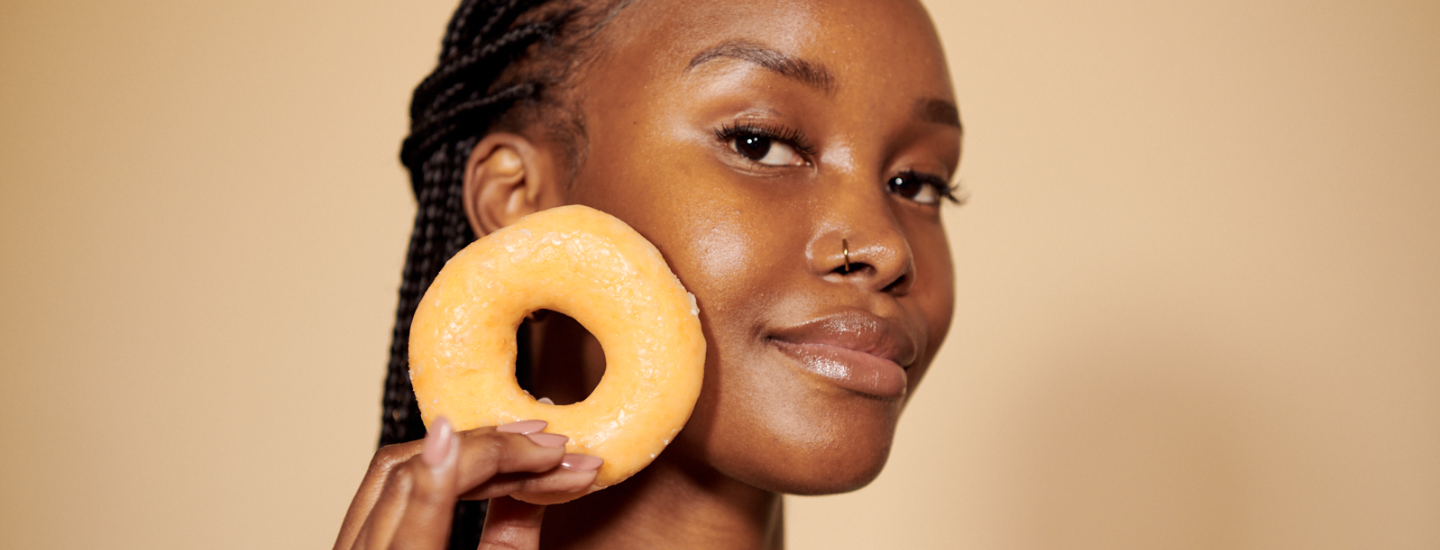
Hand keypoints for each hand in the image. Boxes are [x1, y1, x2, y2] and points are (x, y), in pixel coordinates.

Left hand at [333, 418, 601, 549]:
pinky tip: (485, 462)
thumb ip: (512, 538)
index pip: (416, 505)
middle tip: (556, 449)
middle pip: (407, 474)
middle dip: (488, 451)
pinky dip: (441, 469)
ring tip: (531, 449)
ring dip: (466, 452)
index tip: (484, 434)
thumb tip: (541, 478)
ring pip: (394, 473)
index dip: (451, 467)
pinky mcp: (356, 544)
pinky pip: (391, 489)